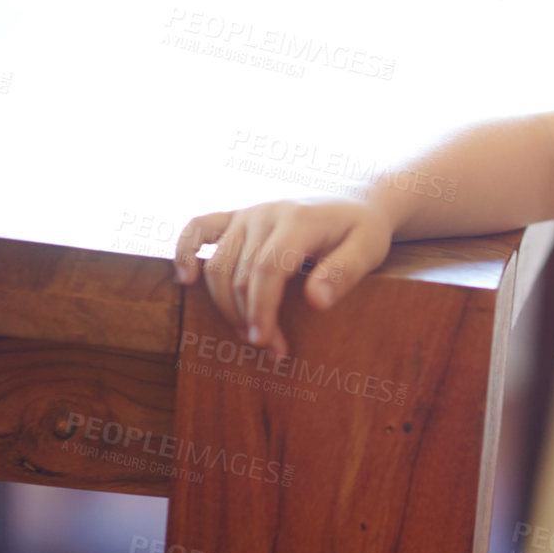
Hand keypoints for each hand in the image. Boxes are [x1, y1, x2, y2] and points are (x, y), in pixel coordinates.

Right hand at [171, 196, 393, 359]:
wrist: (357, 202)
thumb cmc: (363, 231)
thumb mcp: (368, 249)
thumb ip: (344, 273)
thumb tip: (316, 302)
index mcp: (298, 219)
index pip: (266, 270)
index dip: (261, 309)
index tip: (266, 342)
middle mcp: (266, 213)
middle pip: (240, 274)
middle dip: (250, 317)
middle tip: (273, 350)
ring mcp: (247, 213)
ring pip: (218, 265)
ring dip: (227, 305)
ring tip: (251, 334)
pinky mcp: (236, 217)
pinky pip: (198, 228)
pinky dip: (185, 252)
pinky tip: (187, 281)